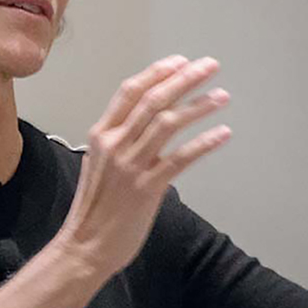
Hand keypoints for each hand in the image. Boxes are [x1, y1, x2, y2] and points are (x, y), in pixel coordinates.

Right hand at [55, 55, 230, 277]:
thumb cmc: (95, 208)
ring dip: (199, 105)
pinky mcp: (147, 188)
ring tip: (221, 96)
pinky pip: (180, 158)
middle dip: (185, 79)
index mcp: (102, 134)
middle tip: (209, 66)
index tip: (180, 61)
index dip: (157, 72)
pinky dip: (203, 142)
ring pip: (168, 123)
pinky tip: (221, 134)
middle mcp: (115, 144)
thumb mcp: (100, 163)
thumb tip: (149, 122)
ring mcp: (131, 165)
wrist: (85, 246)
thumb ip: (121, 140)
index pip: (131, 91)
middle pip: (154, 100)